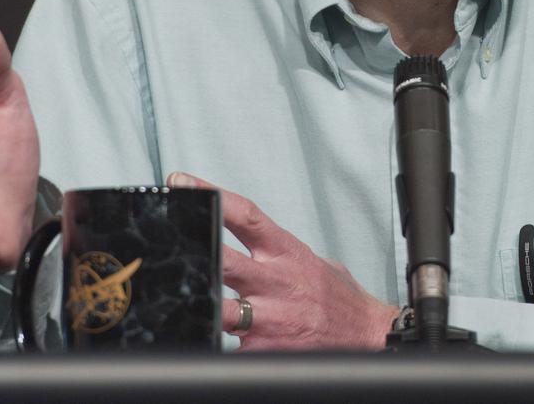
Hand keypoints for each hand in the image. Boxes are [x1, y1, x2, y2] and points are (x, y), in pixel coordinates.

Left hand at [167, 172, 396, 350]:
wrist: (368, 335)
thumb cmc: (339, 300)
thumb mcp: (313, 261)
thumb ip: (279, 251)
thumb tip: (250, 240)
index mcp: (287, 252)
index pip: (245, 215)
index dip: (211, 195)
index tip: (183, 183)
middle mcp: (276, 281)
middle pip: (223, 258)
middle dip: (194, 249)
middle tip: (165, 242)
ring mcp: (270, 317)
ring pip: (220, 307)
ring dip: (201, 302)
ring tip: (178, 299)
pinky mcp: (266, 350)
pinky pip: (231, 346)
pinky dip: (217, 342)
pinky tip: (208, 338)